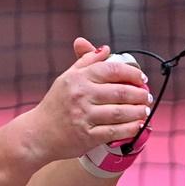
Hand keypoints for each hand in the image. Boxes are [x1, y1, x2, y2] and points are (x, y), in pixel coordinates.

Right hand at [22, 38, 150, 164]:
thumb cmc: (55, 105)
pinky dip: (129, 129)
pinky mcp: (87, 136)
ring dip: (138, 111)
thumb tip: (105, 49)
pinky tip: (137, 125)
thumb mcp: (67, 78)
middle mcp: (81, 95)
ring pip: (120, 112)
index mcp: (78, 78)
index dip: (132, 73)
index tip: (142, 78)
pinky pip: (114, 131)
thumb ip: (86, 61)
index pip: (112, 70)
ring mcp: (84, 117)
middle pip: (120, 92)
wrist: (37, 133)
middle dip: (139, 94)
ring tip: (144, 110)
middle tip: (147, 96)